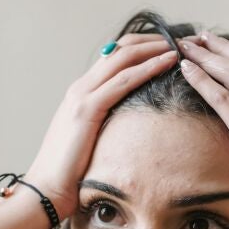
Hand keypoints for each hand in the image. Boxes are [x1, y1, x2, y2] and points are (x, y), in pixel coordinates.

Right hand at [23, 34, 181, 218]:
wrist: (45, 188)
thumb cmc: (68, 172)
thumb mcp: (89, 140)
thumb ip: (105, 125)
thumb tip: (130, 127)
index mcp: (81, 93)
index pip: (115, 57)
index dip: (143, 47)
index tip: (169, 47)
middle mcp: (80, 88)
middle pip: (121, 49)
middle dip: (154, 40)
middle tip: (182, 40)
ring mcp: (82, 95)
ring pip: (123, 57)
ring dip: (155, 48)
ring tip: (181, 45)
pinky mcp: (87, 109)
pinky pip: (124, 80)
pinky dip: (149, 67)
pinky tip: (168, 62)